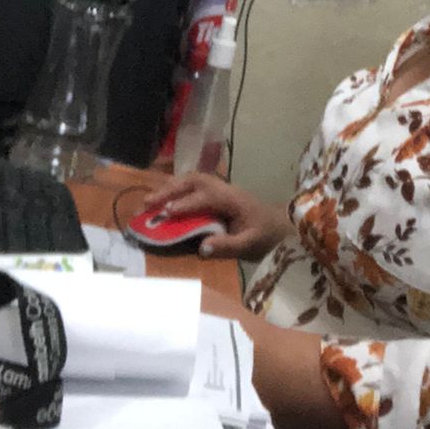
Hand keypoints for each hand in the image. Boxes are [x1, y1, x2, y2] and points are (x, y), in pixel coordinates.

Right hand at [142, 172, 291, 258]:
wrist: (282, 227)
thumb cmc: (267, 236)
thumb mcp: (251, 245)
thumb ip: (228, 246)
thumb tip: (201, 248)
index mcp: (233, 199)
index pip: (205, 196)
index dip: (185, 204)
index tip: (166, 213)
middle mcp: (225, 189)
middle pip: (195, 180)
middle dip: (170, 190)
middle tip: (147, 203)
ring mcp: (221, 190)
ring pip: (193, 180)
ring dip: (170, 188)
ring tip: (148, 202)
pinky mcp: (217, 196)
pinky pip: (194, 187)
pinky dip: (176, 191)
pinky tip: (162, 202)